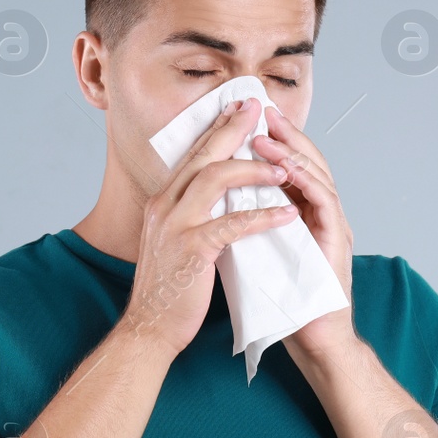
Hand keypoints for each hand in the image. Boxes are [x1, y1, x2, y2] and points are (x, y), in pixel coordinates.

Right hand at [122, 98, 301, 356]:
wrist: (149, 328)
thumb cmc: (170, 289)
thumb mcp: (175, 242)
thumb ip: (194, 215)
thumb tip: (221, 198)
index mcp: (162, 202)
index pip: (192, 154)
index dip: (217, 129)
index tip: (239, 109)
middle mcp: (164, 206)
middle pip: (202, 155)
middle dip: (233, 129)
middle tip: (259, 111)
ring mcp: (175, 226)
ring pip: (216, 179)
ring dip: (254, 170)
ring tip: (284, 168)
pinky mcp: (192, 250)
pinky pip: (233, 224)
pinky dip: (263, 215)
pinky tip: (287, 213)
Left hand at [252, 104, 357, 360]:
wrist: (310, 339)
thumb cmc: (283, 301)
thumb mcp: (256, 253)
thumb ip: (245, 224)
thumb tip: (213, 203)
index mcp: (300, 213)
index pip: (285, 167)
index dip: (267, 141)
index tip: (243, 119)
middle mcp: (319, 214)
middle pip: (305, 160)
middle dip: (283, 133)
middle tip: (260, 109)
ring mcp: (332, 226)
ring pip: (316, 174)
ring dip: (290, 152)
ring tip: (265, 135)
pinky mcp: (337, 242)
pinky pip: (325, 202)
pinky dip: (307, 182)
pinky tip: (288, 169)